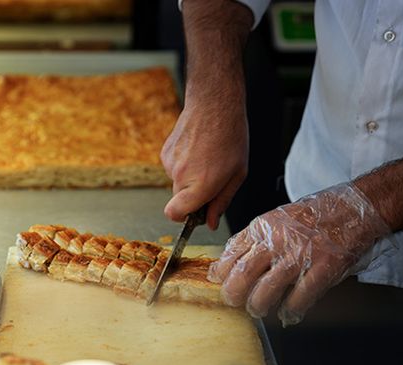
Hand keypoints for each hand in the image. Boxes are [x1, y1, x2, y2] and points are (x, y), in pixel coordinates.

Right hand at [161, 96, 247, 229]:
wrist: (214, 104)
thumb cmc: (230, 137)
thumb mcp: (237, 174)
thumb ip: (222, 201)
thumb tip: (211, 223)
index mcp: (200, 185)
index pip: (174, 214)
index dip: (183, 217)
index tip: (194, 213)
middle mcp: (181, 176)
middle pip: (179, 200)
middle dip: (193, 195)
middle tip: (213, 178)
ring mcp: (170, 163)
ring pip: (177, 182)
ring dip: (190, 176)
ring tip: (207, 157)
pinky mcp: (165, 152)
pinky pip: (173, 167)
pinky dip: (184, 163)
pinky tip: (197, 149)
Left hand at [208, 183, 392, 325]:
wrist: (353, 208)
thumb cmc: (314, 215)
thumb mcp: (275, 219)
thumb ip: (254, 239)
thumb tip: (228, 262)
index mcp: (263, 227)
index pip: (232, 252)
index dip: (221, 271)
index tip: (217, 281)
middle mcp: (277, 240)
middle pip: (243, 273)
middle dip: (233, 293)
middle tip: (233, 301)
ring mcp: (300, 254)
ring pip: (267, 289)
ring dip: (258, 305)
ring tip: (257, 309)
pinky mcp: (323, 268)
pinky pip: (300, 297)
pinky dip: (291, 310)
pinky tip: (288, 313)